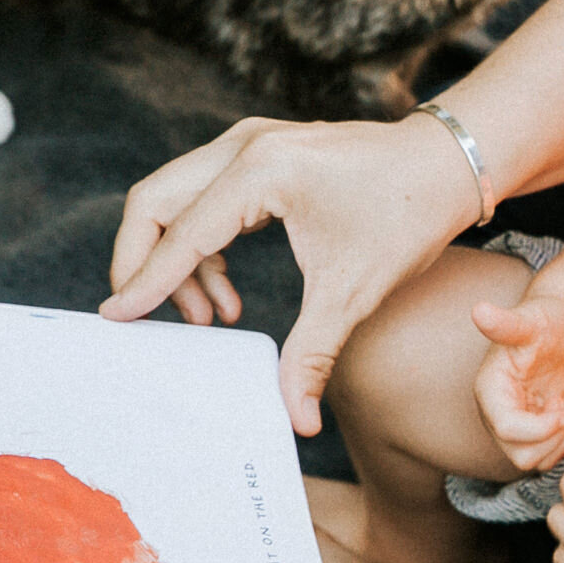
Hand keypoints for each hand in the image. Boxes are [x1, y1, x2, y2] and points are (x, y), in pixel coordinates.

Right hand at [102, 114, 484, 435]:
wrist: (447, 165)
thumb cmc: (408, 216)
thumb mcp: (356, 291)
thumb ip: (313, 355)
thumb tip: (297, 421)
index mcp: (263, 171)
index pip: (183, 232)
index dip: (146, 281)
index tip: (116, 319)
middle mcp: (246, 145)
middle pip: (155, 201)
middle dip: (144, 264)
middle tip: (156, 320)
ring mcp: (249, 141)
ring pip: (174, 197)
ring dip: (179, 259)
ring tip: (215, 317)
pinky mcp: (258, 150)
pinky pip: (203, 194)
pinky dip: (203, 244)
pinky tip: (228, 294)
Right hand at [472, 294, 563, 471]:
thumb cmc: (548, 319)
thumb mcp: (531, 319)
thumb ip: (506, 322)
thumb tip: (479, 310)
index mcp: (490, 390)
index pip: (506, 429)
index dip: (538, 427)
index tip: (562, 405)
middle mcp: (496, 412)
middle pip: (519, 454)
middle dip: (552, 437)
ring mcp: (515, 424)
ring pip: (534, 460)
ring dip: (561, 439)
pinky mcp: (533, 430)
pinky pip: (548, 455)